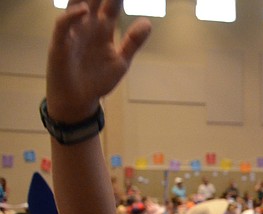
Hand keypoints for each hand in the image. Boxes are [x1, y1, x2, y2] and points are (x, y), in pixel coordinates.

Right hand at [47, 0, 151, 121]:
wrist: (79, 100)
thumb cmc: (97, 79)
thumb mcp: (120, 61)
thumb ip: (133, 42)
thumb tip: (147, 22)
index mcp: (103, 28)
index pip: (111, 4)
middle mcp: (87, 26)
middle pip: (93, 0)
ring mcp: (73, 34)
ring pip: (75, 6)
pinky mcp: (61, 45)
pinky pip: (63, 25)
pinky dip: (72, 16)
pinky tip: (85, 11)